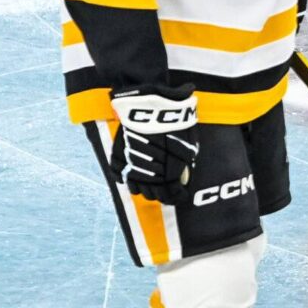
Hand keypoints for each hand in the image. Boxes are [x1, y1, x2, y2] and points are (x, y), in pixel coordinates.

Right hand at [108, 84, 199, 204]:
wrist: (153, 110)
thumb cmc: (176, 128)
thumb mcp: (189, 151)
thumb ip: (184, 167)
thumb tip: (182, 174)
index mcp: (169, 178)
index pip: (171, 196)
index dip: (177, 197)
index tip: (180, 194)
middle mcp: (149, 178)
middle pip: (153, 195)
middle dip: (160, 193)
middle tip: (165, 187)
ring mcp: (131, 168)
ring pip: (135, 189)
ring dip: (143, 188)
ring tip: (148, 182)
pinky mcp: (118, 157)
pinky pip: (118, 176)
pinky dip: (125, 178)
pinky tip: (131, 175)